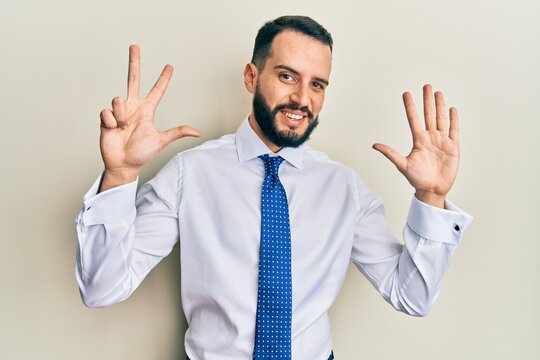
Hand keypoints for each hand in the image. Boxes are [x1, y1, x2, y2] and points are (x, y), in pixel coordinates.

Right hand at [99, 45, 199, 190]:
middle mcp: (133, 107)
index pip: (157, 91)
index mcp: (147, 111)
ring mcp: (119, 111)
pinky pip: (107, 111)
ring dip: (122, 115)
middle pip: (133, 79)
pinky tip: (114, 130)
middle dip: (134, 62)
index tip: (170, 66)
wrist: (123, 164)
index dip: (163, 79)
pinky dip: (112, 122)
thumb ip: (177, 133)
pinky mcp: (106, 117)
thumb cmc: (142, 154)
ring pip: (118, 100)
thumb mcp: (161, 141)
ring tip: (124, 128)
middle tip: (135, 46)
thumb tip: (197, 132)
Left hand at [372, 84, 459, 207]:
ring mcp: (442, 141)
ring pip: (441, 119)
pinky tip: (452, 109)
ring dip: (440, 106)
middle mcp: (430, 138)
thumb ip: (390, 153)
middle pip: (429, 115)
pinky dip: (453, 120)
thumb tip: (374, 145)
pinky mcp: (453, 147)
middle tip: (426, 86)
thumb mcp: (402, 165)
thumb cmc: (417, 179)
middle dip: (427, 100)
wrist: (432, 190)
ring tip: (438, 93)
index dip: (410, 106)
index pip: (413, 119)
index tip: (406, 93)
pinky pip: (454, 130)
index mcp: (418, 140)